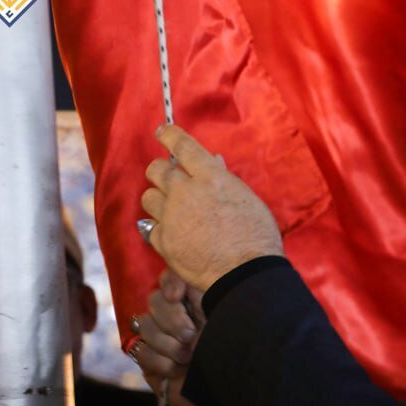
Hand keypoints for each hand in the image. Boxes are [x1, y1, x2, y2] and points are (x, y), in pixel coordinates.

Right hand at [132, 269, 225, 405]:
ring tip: (189, 356)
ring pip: (145, 325)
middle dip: (172, 318)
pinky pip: (142, 352)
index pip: (171, 279)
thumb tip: (183, 289)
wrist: (234, 395)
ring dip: (168, 343)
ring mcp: (161, 340)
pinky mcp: (151, 363)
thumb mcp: (229, 322)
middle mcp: (176, 317)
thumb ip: (210, 300)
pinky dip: (160, 362)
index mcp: (196, 303)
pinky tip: (177, 370)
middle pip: (155, 300)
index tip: (178, 296)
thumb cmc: (237, 356)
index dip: (170, 283)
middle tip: (191, 336)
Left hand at [142, 124, 282, 291]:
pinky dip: (160, 228)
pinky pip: (150, 227)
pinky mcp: (162, 240)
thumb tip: (213, 163)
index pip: (181, 146)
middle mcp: (185, 192)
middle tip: (169, 178)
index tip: (162, 131)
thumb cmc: (256, 237)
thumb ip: (224, 180)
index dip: (169, 135)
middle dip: (160, 171)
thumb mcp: (246, 200)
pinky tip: (174, 233)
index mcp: (211, 177)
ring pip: (148, 197)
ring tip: (173, 210)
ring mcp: (171, 217)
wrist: (245, 274)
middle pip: (156, 169)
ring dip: (159, 200)